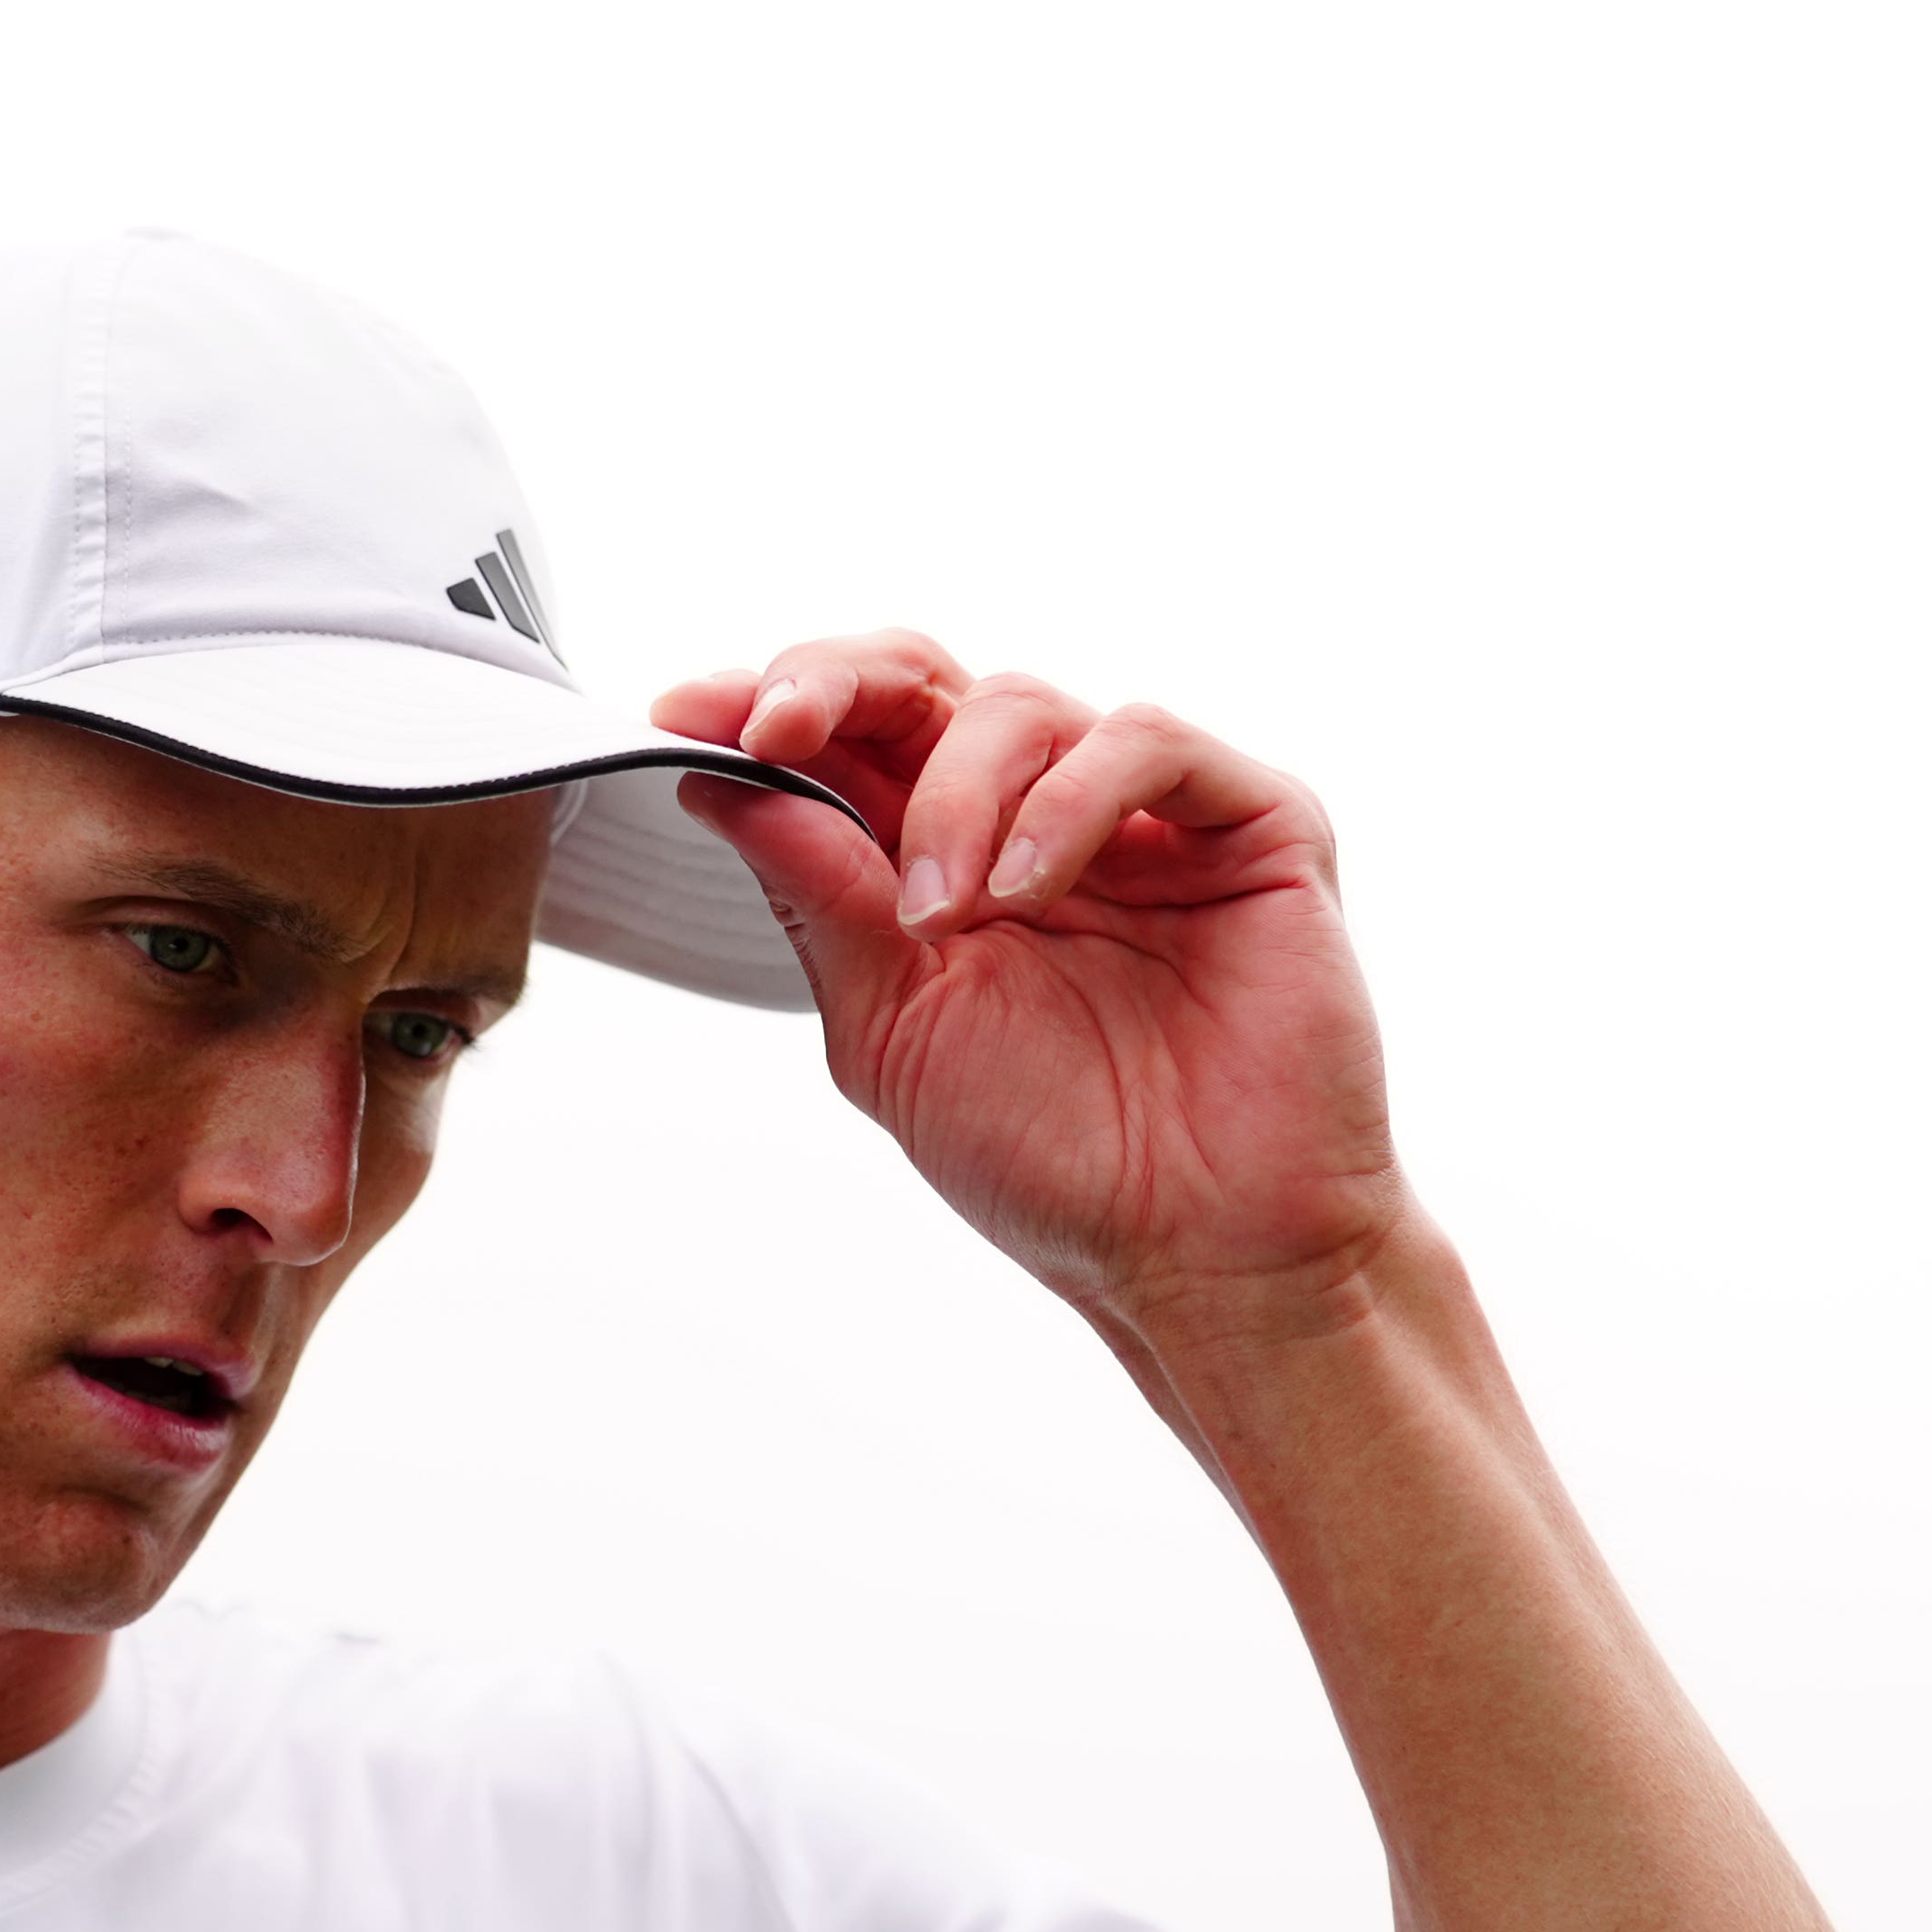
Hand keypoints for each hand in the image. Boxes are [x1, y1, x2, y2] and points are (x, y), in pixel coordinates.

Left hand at [658, 635, 1403, 1342]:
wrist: (1200, 1251)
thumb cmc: (1054, 1158)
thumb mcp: (891, 1029)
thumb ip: (818, 902)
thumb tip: (717, 785)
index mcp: (939, 863)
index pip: (847, 739)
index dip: (765, 707)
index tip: (679, 715)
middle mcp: (1032, 819)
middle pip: (921, 680)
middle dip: (831, 684)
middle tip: (772, 728)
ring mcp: (1142, 815)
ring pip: (1019, 705)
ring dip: (952, 797)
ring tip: (940, 915)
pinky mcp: (1251, 820)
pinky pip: (1145, 742)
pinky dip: (1069, 798)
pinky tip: (1027, 885)